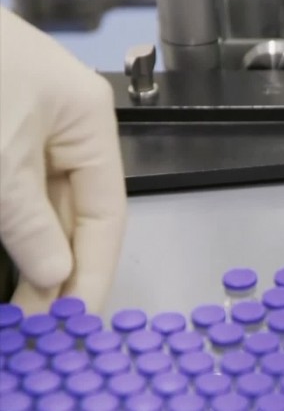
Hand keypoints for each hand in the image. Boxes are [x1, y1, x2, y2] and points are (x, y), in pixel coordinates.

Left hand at [0, 8, 125, 313]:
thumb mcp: (1, 158)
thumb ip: (28, 220)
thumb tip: (53, 276)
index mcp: (88, 124)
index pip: (106, 212)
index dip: (95, 269)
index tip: (79, 317)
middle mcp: (65, 129)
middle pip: (73, 215)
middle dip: (58, 270)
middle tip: (43, 325)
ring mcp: (27, 132)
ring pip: (38, 208)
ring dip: (31, 256)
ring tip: (24, 307)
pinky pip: (11, 195)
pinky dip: (11, 229)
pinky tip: (9, 267)